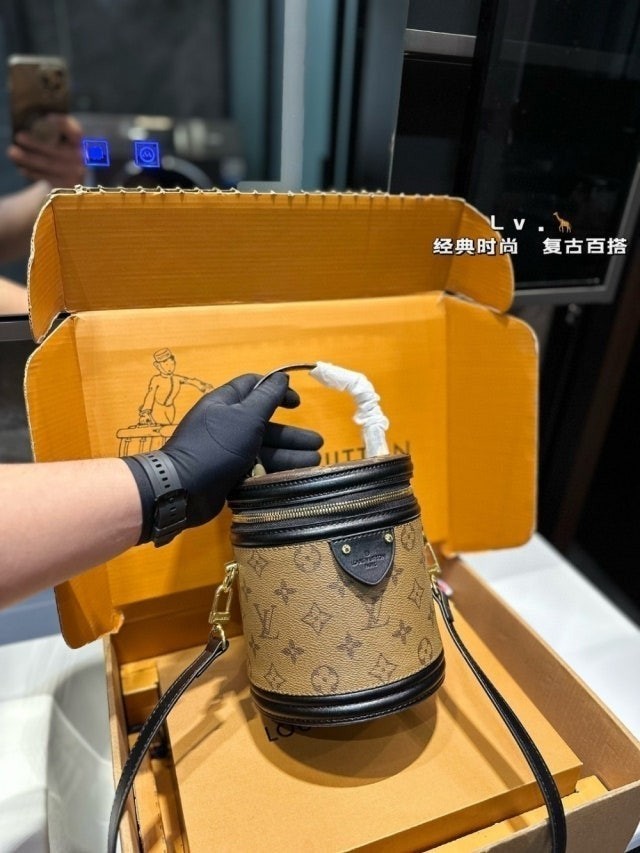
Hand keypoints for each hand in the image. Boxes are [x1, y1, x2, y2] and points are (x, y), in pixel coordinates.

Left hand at [7, 114, 84, 185]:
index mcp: (79, 142)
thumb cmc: (55, 155)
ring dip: (29, 158)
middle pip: (57, 150)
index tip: (47, 118)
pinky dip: (33, 173)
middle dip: (36, 143)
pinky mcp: (68, 186)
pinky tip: (22, 169)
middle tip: (18, 137)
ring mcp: (76, 174)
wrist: (64, 182)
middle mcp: (82, 158)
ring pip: (50, 164)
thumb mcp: (57, 142)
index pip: (76, 131)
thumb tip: (34, 128)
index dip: (63, 124)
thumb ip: (50, 133)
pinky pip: (48, 178)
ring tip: (13, 152)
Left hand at [125, 373, 322, 539]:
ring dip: (289, 454)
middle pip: (264, 424)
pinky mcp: (227, 474)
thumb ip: (267, 397)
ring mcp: (226, 451)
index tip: (297, 404)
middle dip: (291, 434)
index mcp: (225, 403)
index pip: (253, 387)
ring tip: (314, 462)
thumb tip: (282, 376)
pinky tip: (294, 478)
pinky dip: (275, 471)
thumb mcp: (246, 416)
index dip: (278, 391)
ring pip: (263, 449)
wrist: (184, 489)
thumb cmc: (217, 446)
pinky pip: (255, 468)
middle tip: (318, 443)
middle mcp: (226, 424)